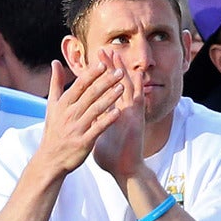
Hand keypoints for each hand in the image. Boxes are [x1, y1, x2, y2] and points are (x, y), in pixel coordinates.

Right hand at [31, 59, 127, 179]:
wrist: (50, 159)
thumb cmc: (53, 130)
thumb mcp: (51, 105)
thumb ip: (56, 83)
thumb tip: (55, 62)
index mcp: (63, 104)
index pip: (80, 85)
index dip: (92, 74)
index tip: (104, 64)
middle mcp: (69, 114)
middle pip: (90, 94)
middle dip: (105, 82)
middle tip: (119, 72)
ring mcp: (77, 128)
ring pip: (95, 109)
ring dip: (109, 97)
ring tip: (122, 87)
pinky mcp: (84, 142)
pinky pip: (98, 128)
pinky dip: (108, 119)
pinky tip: (118, 112)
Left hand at [89, 48, 147, 182]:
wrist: (124, 170)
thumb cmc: (111, 156)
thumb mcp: (97, 134)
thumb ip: (92, 124)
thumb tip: (81, 120)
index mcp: (111, 113)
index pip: (103, 90)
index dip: (98, 76)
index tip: (89, 61)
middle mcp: (122, 109)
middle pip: (115, 84)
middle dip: (109, 67)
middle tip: (102, 50)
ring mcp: (130, 113)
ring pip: (127, 87)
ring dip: (122, 71)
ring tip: (116, 55)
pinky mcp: (137, 119)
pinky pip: (138, 99)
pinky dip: (138, 86)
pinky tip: (137, 73)